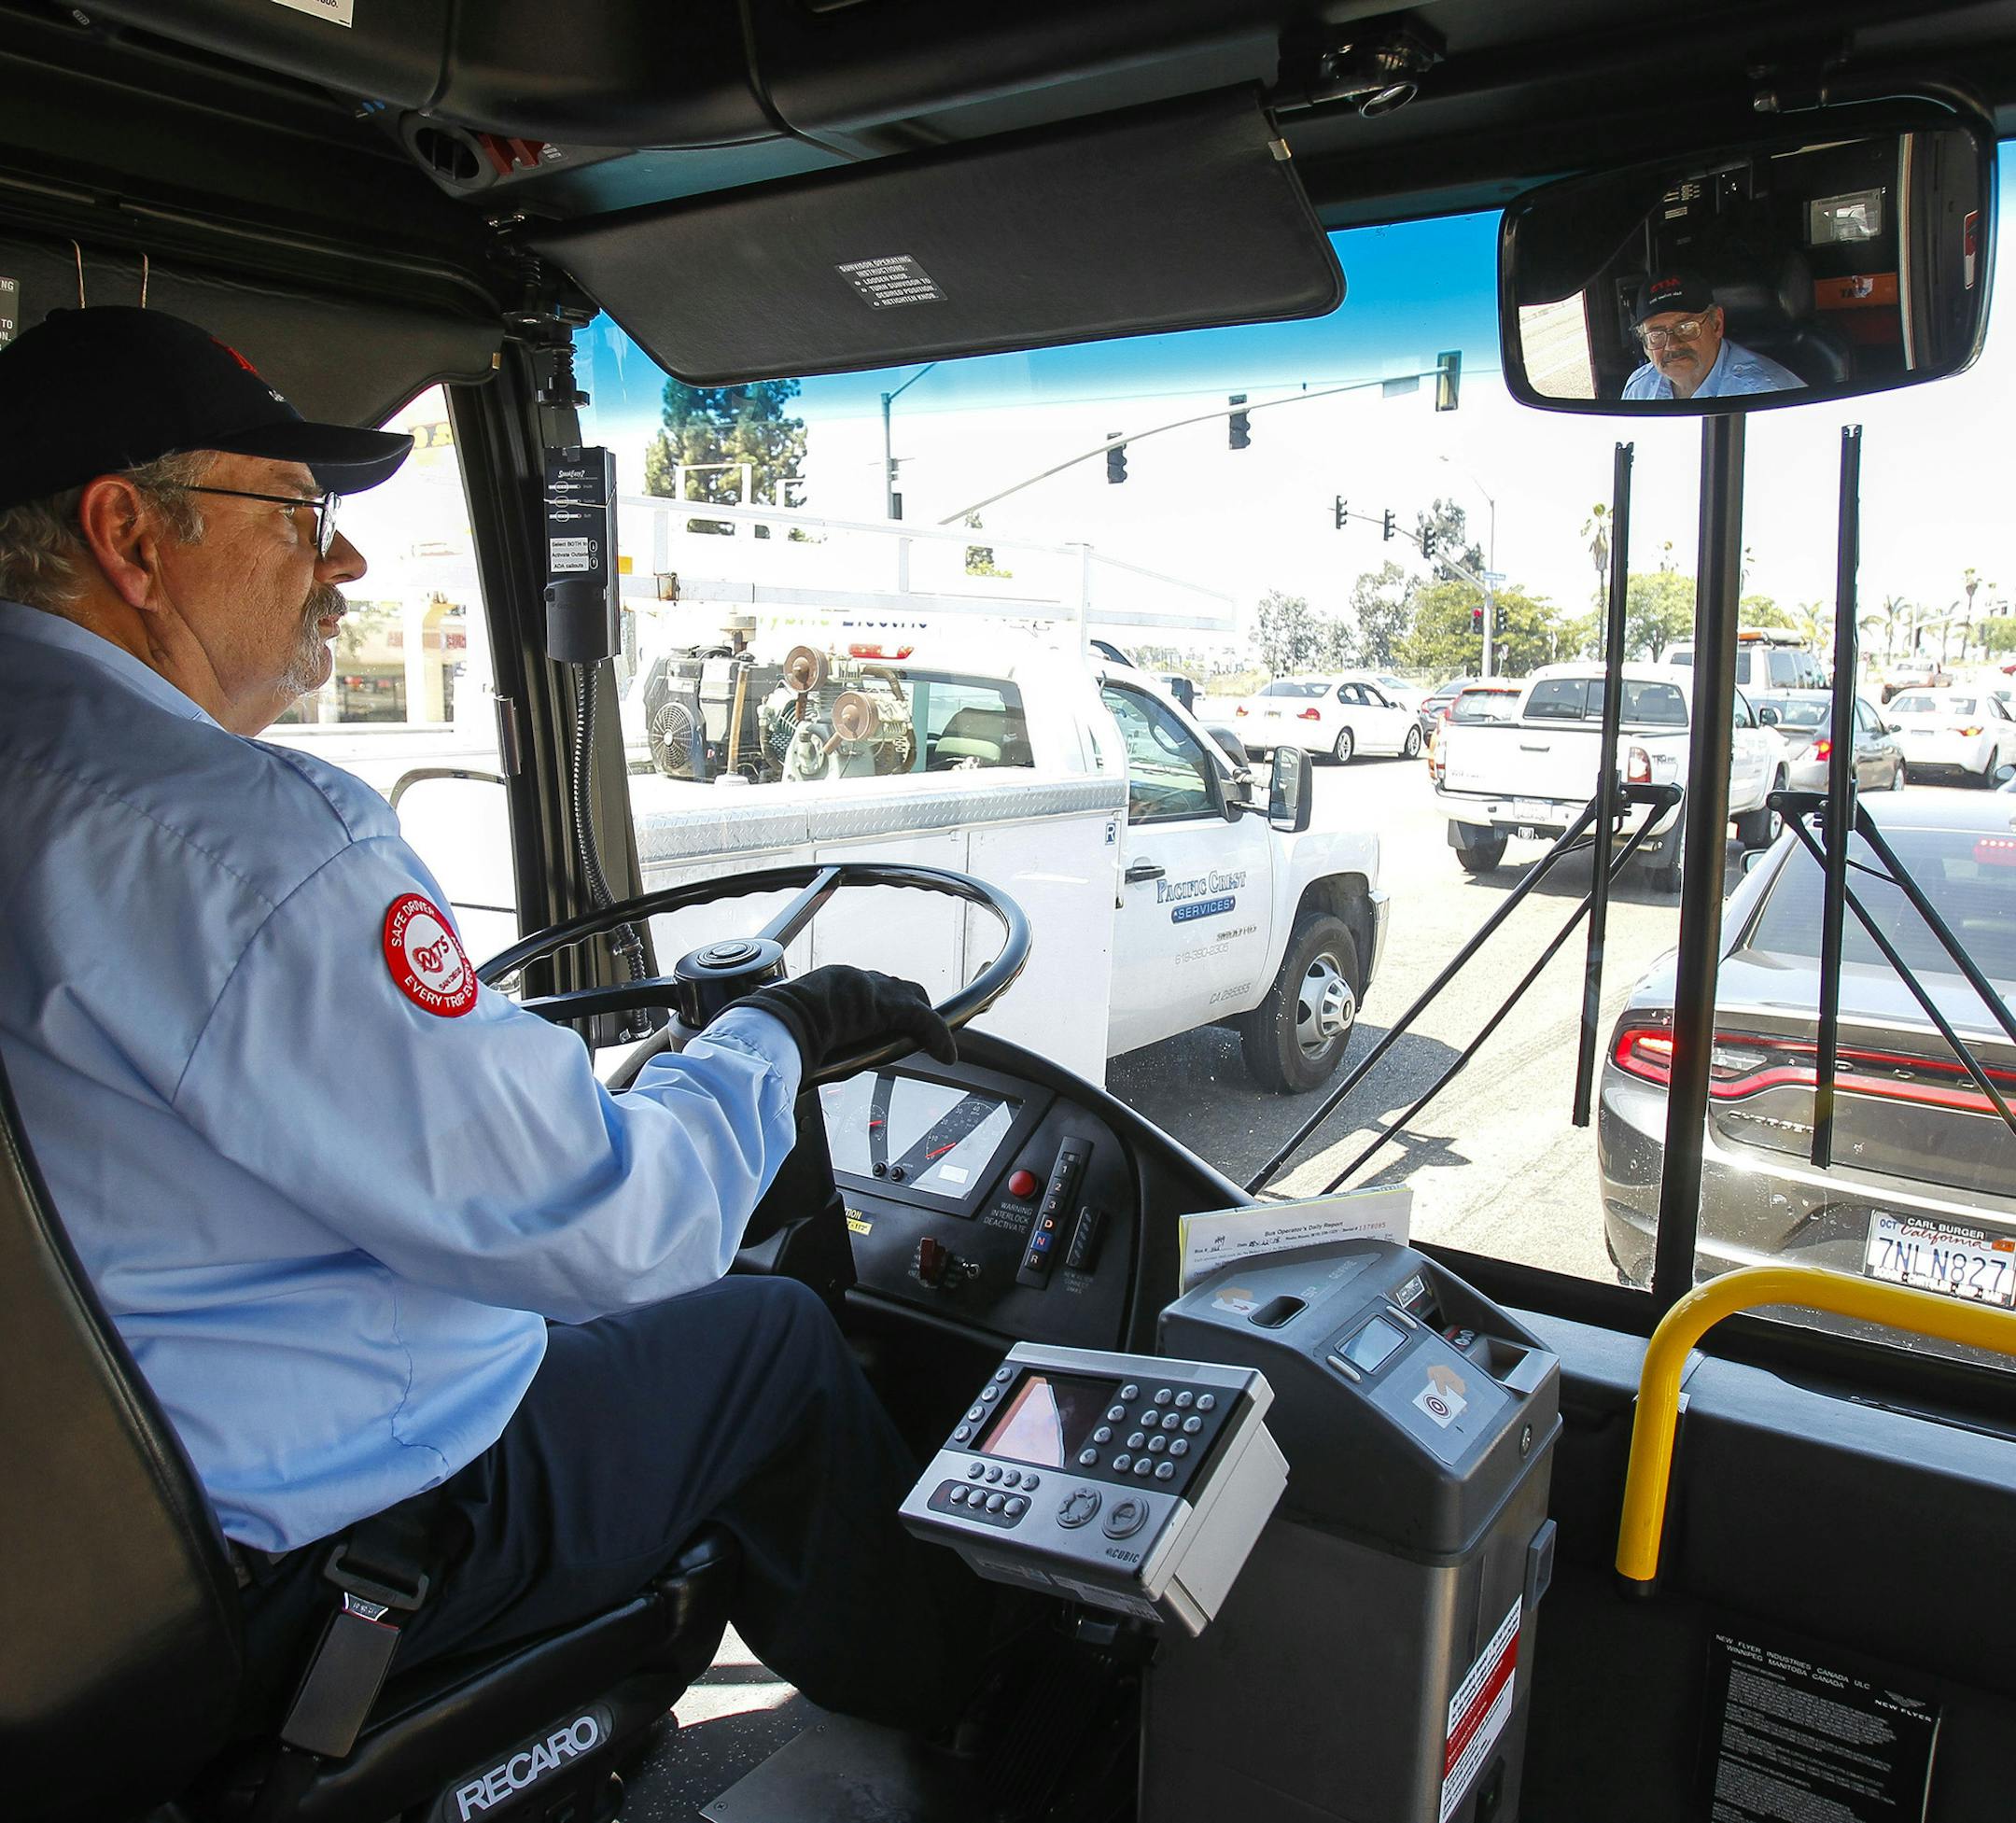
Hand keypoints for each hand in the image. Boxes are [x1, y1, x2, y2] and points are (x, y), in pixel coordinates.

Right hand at [738, 965, 957, 1073]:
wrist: (785, 1019)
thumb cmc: (781, 1028)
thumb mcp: (796, 1029)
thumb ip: (807, 1036)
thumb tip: (798, 1062)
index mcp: (834, 983)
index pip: (868, 989)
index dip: (882, 1004)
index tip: (881, 1020)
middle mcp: (858, 979)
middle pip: (897, 989)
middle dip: (909, 1008)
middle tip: (913, 1033)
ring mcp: (876, 989)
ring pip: (914, 999)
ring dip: (923, 1021)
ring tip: (931, 1043)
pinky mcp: (894, 1006)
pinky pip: (925, 1020)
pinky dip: (937, 1037)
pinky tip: (945, 1055)